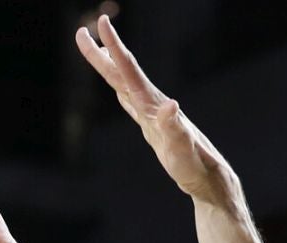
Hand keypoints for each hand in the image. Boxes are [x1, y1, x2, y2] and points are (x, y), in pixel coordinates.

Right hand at [76, 15, 229, 204]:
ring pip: (124, 84)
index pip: (129, 70)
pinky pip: (131, 102)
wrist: (205, 176)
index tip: (102, 22)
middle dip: (101, 52)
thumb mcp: (182, 148)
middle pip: (121, 73)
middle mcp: (151, 104)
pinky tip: (118, 90)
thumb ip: (173, 126)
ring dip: (109, 66)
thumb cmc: (194, 164)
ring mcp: (151, 114)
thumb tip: (170, 105)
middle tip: (81, 31)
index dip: (114, 46)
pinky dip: (121, 90)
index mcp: (152, 105)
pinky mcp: (152, 126)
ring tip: (96, 49)